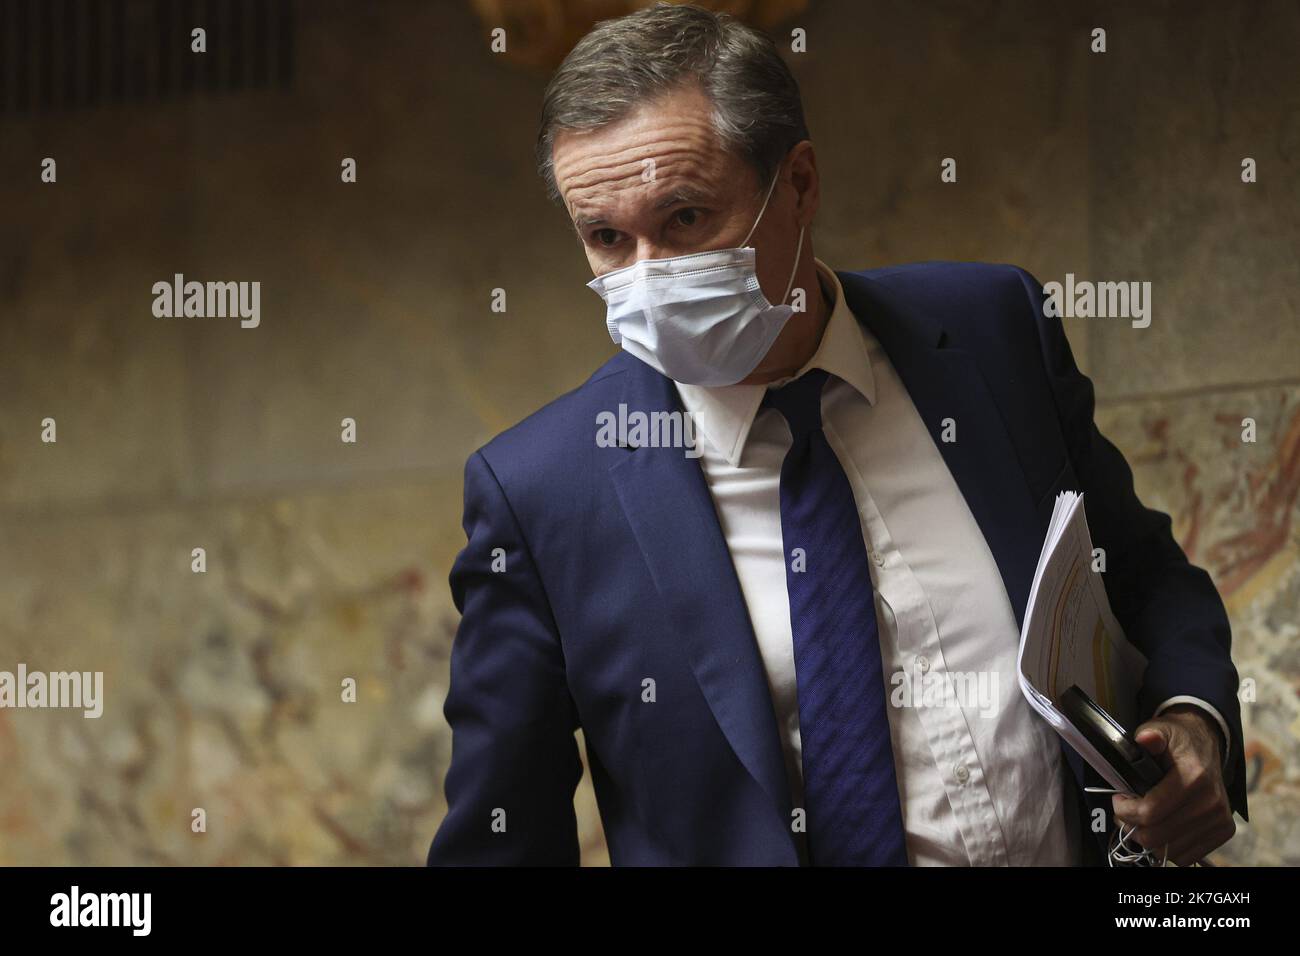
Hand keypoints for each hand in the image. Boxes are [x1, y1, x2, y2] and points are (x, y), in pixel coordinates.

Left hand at [1111, 705, 1234, 865]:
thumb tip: (1145, 739)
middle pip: (1157, 836)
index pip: (1150, 812)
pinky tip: (1160, 828)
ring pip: (1169, 850)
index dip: (1125, 810)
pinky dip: (1167, 847)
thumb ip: (1151, 735)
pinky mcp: (1223, 830)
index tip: (1118, 800)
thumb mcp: (1162, 729)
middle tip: (1125, 813)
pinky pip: (1186, 855)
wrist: (1207, 744)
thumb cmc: (1179, 740)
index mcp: (1194, 777)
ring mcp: (1219, 819)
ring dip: (1148, 838)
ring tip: (1141, 819)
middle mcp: (1211, 802)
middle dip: (1132, 826)